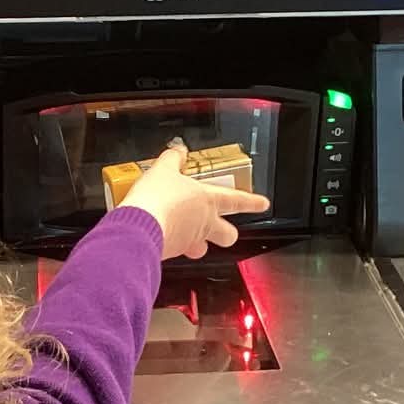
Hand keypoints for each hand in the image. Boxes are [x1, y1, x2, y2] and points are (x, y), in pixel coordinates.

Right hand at [121, 140, 270, 259]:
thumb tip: (178, 151)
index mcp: (207, 201)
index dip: (252, 202)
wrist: (140, 225)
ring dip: (198, 245)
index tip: (263, 204)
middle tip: (222, 229)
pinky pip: (178, 252)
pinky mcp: (172, 253)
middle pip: (228, 235)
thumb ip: (173, 160)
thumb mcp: (163, 169)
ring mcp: (189, 241)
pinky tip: (162, 235)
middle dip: (228, 233)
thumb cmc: (157, 198)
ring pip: (202, 249)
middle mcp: (203, 223)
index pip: (237, 200)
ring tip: (188, 235)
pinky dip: (173, 245)